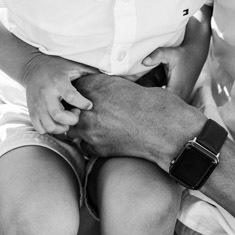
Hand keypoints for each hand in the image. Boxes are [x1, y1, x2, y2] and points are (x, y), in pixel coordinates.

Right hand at [20, 53, 96, 135]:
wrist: (33, 67)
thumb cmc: (58, 67)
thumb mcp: (74, 66)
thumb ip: (90, 72)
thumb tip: (112, 75)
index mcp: (58, 81)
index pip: (71, 96)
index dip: (83, 103)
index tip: (88, 105)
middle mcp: (46, 94)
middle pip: (58, 115)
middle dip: (71, 120)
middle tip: (76, 114)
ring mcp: (37, 104)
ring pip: (48, 125)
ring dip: (61, 128)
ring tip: (67, 121)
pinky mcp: (32, 110)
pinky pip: (40, 128)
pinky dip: (50, 130)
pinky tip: (57, 123)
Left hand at [72, 73, 202, 162]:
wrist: (167, 131)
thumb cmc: (154, 105)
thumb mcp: (128, 85)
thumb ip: (108, 85)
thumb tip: (97, 86)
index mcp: (97, 86)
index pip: (75, 85)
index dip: (79, 89)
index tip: (83, 92)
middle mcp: (89, 108)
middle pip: (67, 107)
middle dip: (74, 108)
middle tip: (84, 110)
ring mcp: (90, 130)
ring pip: (71, 128)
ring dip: (79, 126)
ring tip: (91, 125)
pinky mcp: (96, 148)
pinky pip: (83, 146)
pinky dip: (90, 143)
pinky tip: (101, 139)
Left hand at [141, 14, 211, 100]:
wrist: (196, 54)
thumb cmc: (182, 54)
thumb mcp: (170, 53)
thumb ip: (157, 55)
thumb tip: (144, 61)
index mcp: (176, 90)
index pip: (160, 105)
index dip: (147, 105)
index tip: (134, 104)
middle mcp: (180, 97)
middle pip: (161, 108)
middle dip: (148, 107)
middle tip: (132, 106)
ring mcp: (181, 98)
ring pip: (165, 106)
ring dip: (153, 104)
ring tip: (137, 104)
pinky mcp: (180, 96)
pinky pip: (167, 102)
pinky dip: (158, 100)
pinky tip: (147, 98)